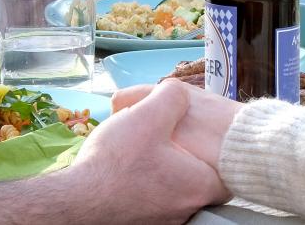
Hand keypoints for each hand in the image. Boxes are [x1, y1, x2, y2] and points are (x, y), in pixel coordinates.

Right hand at [67, 80, 230, 221]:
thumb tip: (179, 94)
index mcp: (199, 186)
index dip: (221, 152)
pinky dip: (149, 184)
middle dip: (190, 157)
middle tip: (174, 140)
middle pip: (202, 180)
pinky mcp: (144, 222)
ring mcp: (166, 220)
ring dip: (167, 170)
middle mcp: (187, 208)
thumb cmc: (114, 164)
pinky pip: (156, 199)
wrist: (75, 203)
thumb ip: (173, 97)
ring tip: (147, 150)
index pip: (229, 173)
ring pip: (177, 189)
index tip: (209, 139)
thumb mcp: (147, 115)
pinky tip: (131, 169)